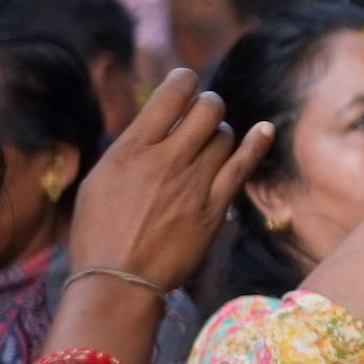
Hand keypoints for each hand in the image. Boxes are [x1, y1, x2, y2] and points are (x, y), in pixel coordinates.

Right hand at [68, 69, 274, 290]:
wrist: (118, 282)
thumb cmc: (99, 232)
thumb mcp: (101, 179)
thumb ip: (133, 147)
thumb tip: (160, 121)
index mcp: (132, 149)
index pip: (171, 94)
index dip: (184, 81)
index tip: (186, 83)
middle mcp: (166, 160)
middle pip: (208, 108)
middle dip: (207, 104)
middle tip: (201, 114)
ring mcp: (194, 183)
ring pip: (224, 135)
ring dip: (219, 133)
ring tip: (206, 146)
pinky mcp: (214, 207)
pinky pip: (243, 165)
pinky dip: (256, 142)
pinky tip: (264, 130)